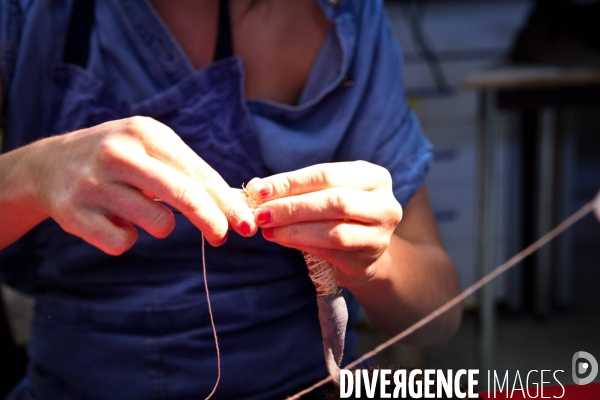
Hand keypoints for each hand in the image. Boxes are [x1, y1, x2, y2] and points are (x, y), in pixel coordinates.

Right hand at [23, 116, 255, 253]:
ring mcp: (93, 183)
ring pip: (157, 223)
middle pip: (182, 195)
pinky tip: (113, 220)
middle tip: (222, 237)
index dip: (226, 202)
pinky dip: (126, 238)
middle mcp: (118, 153)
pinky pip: (122, 242)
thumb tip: (234, 206)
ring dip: (160, 226)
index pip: (197, 173)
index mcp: (145, 133)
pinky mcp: (73, 213)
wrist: (48, 165)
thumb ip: (189, 173)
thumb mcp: (151, 149)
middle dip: (211, 221)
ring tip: (140, 211)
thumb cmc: (119, 159)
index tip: (245, 224)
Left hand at [244, 161, 402, 286]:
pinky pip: (330, 252)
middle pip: (334, 201)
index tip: (259, 189)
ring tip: (268, 229)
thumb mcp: (325, 193)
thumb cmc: (339, 215)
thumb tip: (257, 187)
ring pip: (333, 231)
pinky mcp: (367, 262)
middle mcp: (385, 205)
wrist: (364, 252)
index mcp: (374, 178)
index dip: (292, 182)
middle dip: (292, 207)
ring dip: (294, 230)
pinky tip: (282, 240)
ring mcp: (380, 236)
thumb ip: (297, 189)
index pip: (327, 175)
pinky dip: (301, 244)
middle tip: (262, 213)